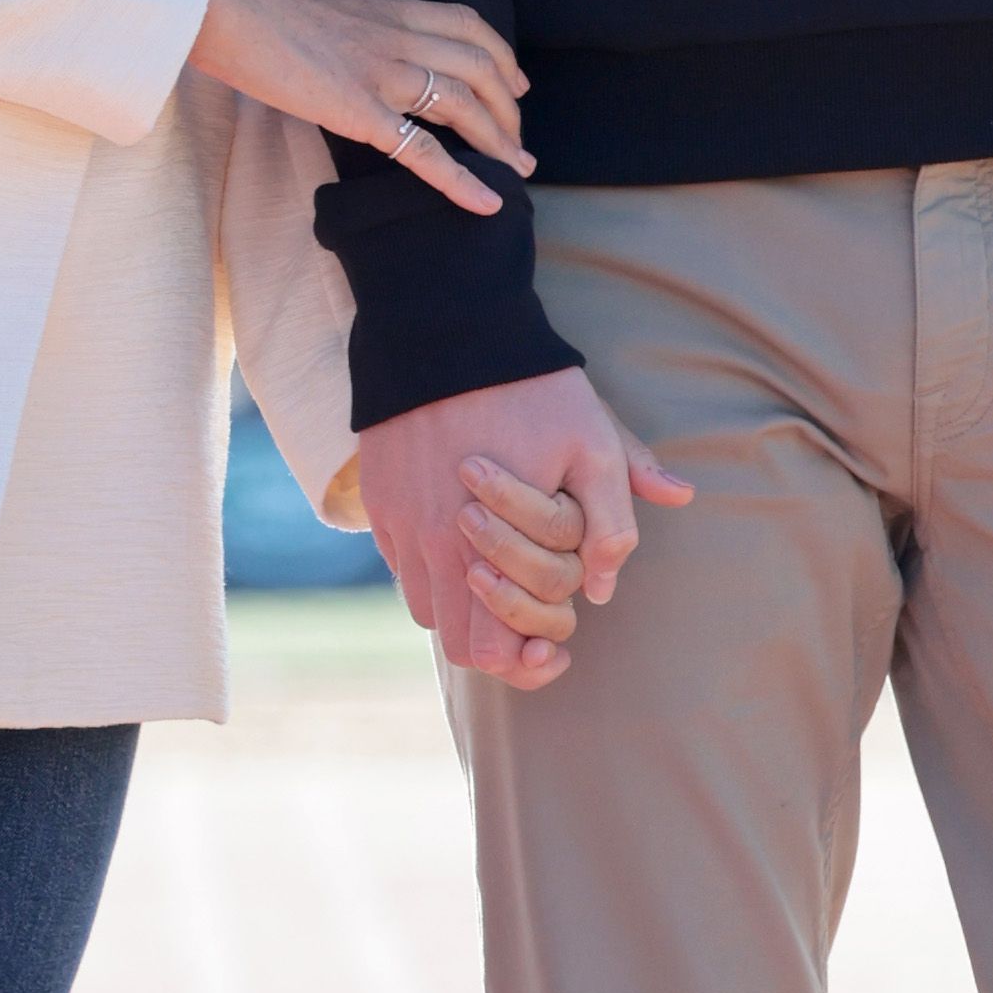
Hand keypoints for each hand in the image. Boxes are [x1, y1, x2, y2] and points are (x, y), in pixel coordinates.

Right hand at [186, 0, 529, 219]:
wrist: (224, 7)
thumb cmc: (254, 9)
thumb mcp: (321, 10)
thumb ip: (350, 29)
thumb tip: (348, 48)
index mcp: (386, 10)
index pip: (465, 24)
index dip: (501, 53)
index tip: (516, 80)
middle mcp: (397, 38)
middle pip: (478, 67)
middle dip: (509, 107)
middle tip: (518, 139)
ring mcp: (381, 73)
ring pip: (463, 104)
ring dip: (499, 140)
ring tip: (517, 169)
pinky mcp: (358, 110)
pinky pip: (422, 150)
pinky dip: (460, 179)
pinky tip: (485, 201)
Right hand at [358, 368, 692, 690]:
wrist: (446, 329)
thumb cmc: (532, 389)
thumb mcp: (596, 444)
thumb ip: (613, 520)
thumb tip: (606, 590)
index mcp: (483, 550)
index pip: (488, 654)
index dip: (525, 663)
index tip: (552, 648)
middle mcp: (431, 549)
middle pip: (454, 643)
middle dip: (497, 640)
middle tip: (532, 618)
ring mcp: (398, 526)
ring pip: (424, 608)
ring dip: (462, 605)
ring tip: (498, 572)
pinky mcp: (379, 502)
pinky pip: (401, 565)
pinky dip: (432, 569)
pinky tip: (463, 535)